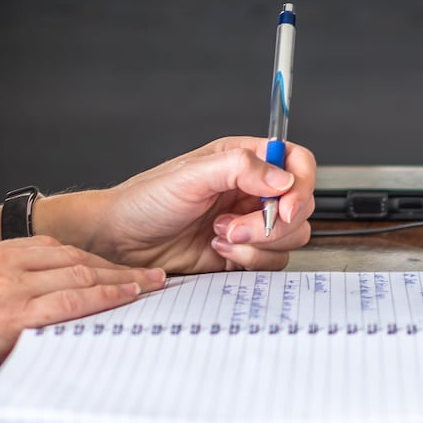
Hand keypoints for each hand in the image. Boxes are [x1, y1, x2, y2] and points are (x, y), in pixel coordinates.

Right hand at [0, 236, 165, 396]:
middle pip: (73, 258)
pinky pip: (71, 302)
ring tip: (151, 285)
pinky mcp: (12, 314)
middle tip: (146, 274)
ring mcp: (8, 286)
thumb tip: (27, 310)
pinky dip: (105, 297)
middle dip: (114, 266)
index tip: (113, 265)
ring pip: (79, 275)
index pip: (51, 249)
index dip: (89, 258)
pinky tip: (127, 298)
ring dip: (121, 279)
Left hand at [80, 137, 315, 272]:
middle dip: (272, 223)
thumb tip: (282, 178)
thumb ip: (240, 168)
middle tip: (233, 227)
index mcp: (245, 161)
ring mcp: (251, 223)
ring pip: (290, 237)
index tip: (284, 207)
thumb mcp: (190, 175)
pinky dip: (248, 260)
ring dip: (257, 244)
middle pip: (300, 206)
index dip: (300, 186)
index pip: (297, 163)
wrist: (121, 242)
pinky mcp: (245, 252)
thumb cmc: (145, 201)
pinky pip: (272, 261)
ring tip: (219, 237)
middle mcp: (252, 190)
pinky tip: (218, 251)